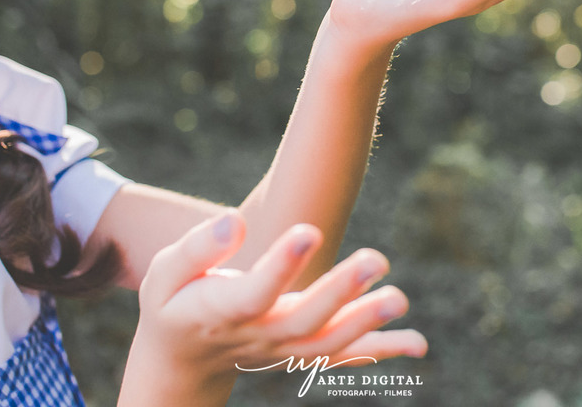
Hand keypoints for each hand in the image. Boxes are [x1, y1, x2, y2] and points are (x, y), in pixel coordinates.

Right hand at [122, 211, 425, 403]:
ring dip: (366, 323)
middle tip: (375, 258)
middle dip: (340, 291)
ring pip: (327, 344)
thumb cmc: (172, 304)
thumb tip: (234, 222)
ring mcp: (281, 350)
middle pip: (303, 320)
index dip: (281, 264)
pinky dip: (379, 353)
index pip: (254, 292)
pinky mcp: (299, 354)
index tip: (309, 230)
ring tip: (400, 298)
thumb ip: (197, 248)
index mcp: (219, 312)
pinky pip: (342, 358)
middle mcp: (256, 336)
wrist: (180, 360)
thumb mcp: (165, 274)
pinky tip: (416, 343)